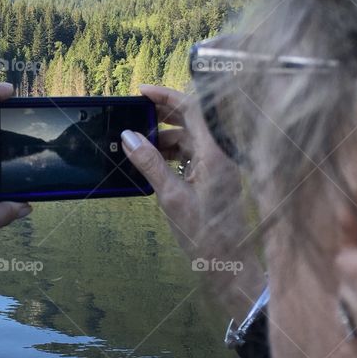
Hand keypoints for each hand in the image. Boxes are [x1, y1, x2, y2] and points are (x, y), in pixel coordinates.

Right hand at [121, 84, 265, 321]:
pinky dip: (171, 153)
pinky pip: (191, 154)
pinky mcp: (214, 179)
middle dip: (162, 114)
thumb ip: (150, 163)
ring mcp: (219, 167)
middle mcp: (221, 155)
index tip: (141, 91)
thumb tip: (129, 136)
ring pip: (190, 137)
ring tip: (137, 141)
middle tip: (134, 114)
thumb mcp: (171, 198)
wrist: (227, 266)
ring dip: (164, 136)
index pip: (193, 109)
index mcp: (216, 154)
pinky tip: (152, 160)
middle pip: (192, 119)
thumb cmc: (204, 235)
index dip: (166, 95)